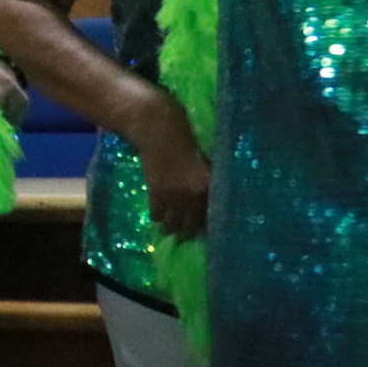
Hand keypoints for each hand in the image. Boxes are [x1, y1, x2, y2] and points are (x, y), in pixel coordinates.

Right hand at [137, 119, 212, 240]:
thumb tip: (212, 198)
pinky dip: (157, 216)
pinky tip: (158, 216)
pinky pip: (156, 212)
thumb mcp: (205, 161)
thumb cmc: (187, 140)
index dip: (209, 224)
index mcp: (209, 184)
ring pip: (172, 222)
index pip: (212, 213)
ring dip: (171, 228)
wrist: (159, 131)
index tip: (207, 230)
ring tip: (170, 230)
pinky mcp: (155, 192)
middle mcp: (193, 194)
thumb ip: (209, 181)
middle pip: (191, 223)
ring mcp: (173, 195)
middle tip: (186, 235)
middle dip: (188, 231)